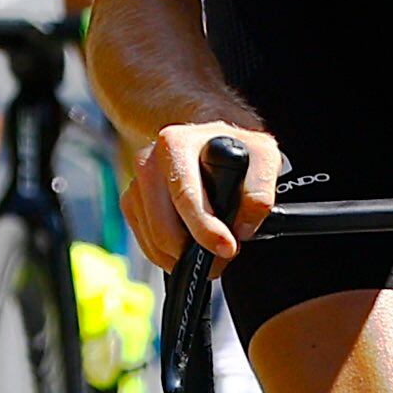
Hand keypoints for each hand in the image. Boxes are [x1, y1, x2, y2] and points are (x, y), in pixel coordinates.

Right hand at [125, 120, 276, 268]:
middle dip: (194, 253)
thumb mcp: (262, 153)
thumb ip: (260, 189)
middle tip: (223, 256)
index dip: (206, 230)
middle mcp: (148, 162)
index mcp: (175, 144)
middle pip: (163, 229)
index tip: (227, 248)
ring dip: (182, 257)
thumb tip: (242, 228)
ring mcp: (136, 184)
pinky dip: (169, 254)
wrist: (208, 134)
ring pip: (154, 242)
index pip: (185, 197)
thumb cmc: (233, 144)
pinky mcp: (131, 203)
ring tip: (211, 250)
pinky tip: (191, 243)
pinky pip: (147, 244)